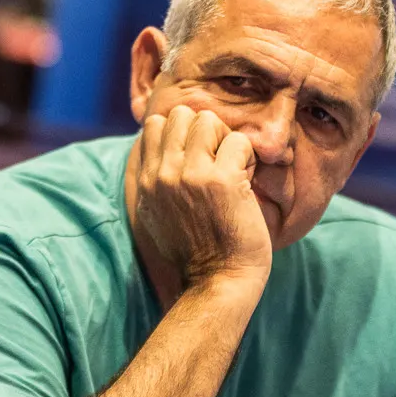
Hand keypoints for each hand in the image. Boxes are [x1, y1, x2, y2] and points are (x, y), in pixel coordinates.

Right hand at [136, 105, 270, 286]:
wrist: (218, 282)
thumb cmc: (198, 254)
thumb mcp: (158, 216)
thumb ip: (156, 181)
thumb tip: (158, 148)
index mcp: (147, 181)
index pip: (157, 124)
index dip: (183, 134)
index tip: (199, 160)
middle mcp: (163, 174)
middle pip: (181, 114)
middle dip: (205, 132)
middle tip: (220, 162)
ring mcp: (190, 174)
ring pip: (208, 120)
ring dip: (227, 141)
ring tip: (234, 171)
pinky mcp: (221, 180)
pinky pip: (238, 140)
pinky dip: (248, 157)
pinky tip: (247, 183)